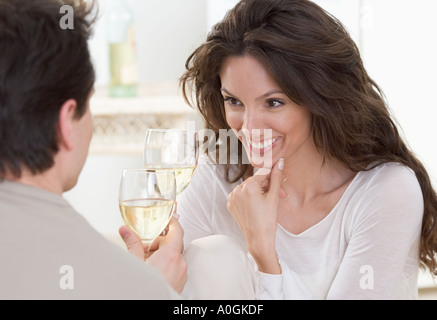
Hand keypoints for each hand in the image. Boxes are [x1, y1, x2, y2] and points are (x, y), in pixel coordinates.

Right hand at [119, 216, 186, 292]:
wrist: (150, 302)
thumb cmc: (144, 286)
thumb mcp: (134, 262)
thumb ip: (132, 243)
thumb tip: (126, 230)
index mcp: (171, 255)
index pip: (177, 230)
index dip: (172, 221)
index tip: (165, 218)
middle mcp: (180, 263)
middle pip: (174, 243)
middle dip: (159, 242)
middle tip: (146, 247)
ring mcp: (182, 273)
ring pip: (174, 255)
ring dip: (163, 254)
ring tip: (147, 261)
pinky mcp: (181, 282)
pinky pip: (176, 266)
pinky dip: (167, 264)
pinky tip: (153, 270)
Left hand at [227, 158, 283, 273]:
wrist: (258, 240)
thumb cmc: (268, 220)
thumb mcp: (274, 197)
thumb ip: (276, 177)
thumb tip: (280, 162)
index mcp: (248, 186)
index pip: (263, 173)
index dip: (274, 176)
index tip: (283, 178)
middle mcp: (237, 190)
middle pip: (256, 181)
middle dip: (269, 186)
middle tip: (281, 194)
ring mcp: (232, 198)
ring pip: (249, 188)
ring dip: (260, 191)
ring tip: (270, 201)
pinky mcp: (231, 205)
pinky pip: (242, 196)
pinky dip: (251, 198)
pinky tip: (259, 206)